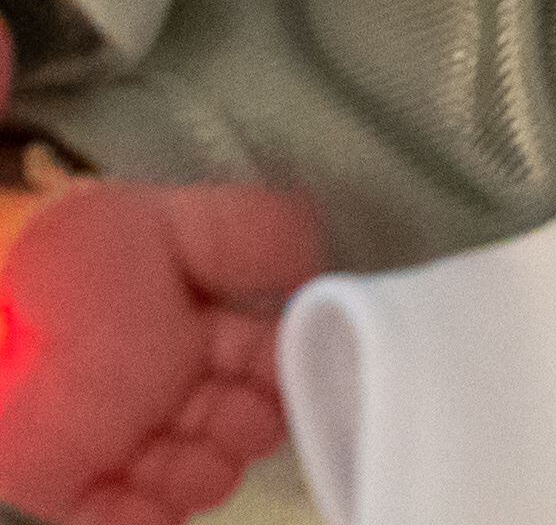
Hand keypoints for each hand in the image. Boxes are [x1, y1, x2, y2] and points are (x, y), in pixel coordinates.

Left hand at [0, 176, 324, 524]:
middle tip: (222, 412)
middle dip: (249, 430)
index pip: (278, 367)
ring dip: (204, 476)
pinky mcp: (75, 487)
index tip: (277, 369)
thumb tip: (319, 279)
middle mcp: (181, 395)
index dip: (290, 374)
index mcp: (212, 335)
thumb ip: (256, 234)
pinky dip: (147, 523)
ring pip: (199, 482)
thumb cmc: (77, 260)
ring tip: (178, 454)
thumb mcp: (173, 223)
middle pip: (247, 432)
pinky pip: (127, 522)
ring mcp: (130, 445)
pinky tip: (150, 503)